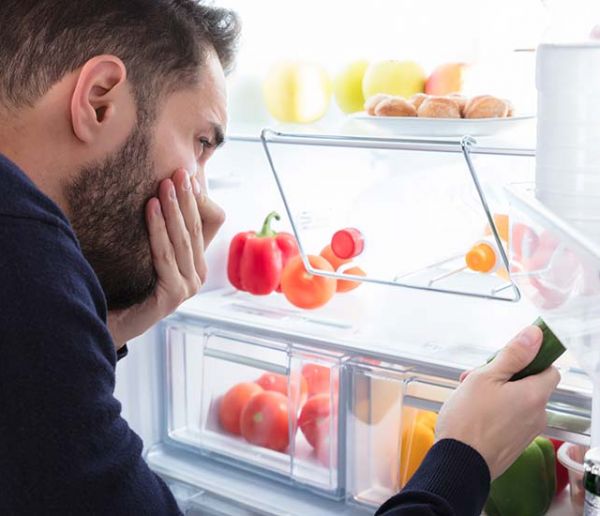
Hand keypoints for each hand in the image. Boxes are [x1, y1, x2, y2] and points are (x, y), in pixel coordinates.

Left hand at [108, 169, 224, 348]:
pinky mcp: (174, 295)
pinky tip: (150, 207)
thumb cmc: (128, 285)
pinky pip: (164, 255)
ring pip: (181, 240)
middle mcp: (197, 276)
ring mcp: (188, 287)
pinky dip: (157, 229)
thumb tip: (161, 192)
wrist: (112, 321)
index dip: (196, 201)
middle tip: (179, 171)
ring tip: (164, 184)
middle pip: (194, 230)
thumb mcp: (149, 252)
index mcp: (195, 265)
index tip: (187, 176)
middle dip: (186, 199)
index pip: (202, 227)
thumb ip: (161, 232)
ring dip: (173, 209)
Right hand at [436, 326, 559, 479]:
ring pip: (518, 402)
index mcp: (534, 395)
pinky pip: (512, 419)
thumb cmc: (468, 420)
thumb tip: (534, 335)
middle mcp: (538, 415)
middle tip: (477, 377)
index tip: (509, 359)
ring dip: (498, 394)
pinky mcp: (516, 444)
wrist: (458, 463)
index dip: (530, 360)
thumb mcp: (485, 377)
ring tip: (470, 396)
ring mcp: (527, 432)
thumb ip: (512, 355)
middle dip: (505, 377)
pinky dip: (497, 412)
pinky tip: (474, 413)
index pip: (549, 369)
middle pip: (530, 385)